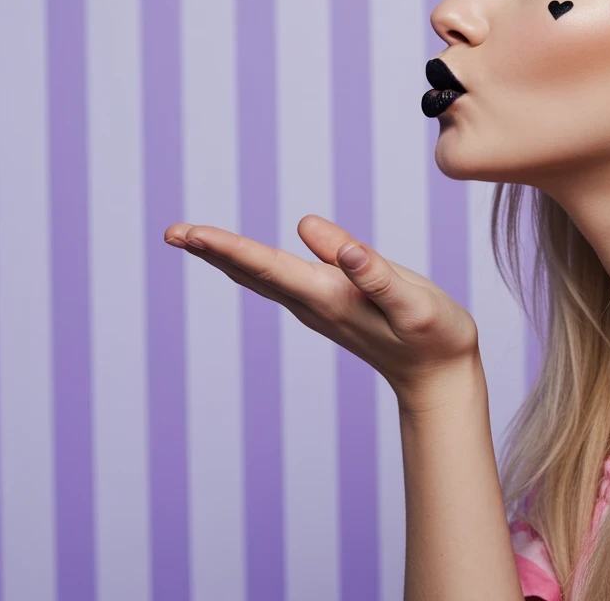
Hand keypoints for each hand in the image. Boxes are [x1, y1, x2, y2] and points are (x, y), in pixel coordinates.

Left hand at [163, 215, 480, 404]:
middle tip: (171, 232)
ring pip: (261, 277)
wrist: (439, 377)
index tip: (188, 233)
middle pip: (252, 272)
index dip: (226, 247)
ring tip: (192, 238)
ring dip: (225, 257)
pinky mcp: (328, 306)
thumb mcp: (411, 301)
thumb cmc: (434, 337)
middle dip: (212, 250)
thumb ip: (372, 271)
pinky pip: (278, 280)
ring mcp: (318, 308)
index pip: (266, 266)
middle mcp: (313, 304)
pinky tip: (241, 257)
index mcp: (328, 296)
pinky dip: (251, 264)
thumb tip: (325, 239)